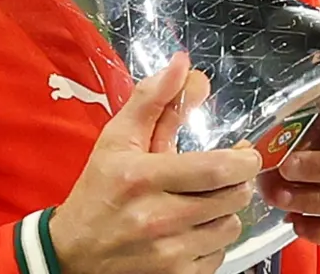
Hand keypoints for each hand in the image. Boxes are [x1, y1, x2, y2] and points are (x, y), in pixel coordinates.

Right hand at [50, 53, 263, 273]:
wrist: (73, 253)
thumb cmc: (99, 190)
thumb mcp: (117, 139)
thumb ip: (153, 99)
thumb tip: (184, 64)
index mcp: (142, 177)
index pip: (216, 170)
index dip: (244, 160)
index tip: (246, 153)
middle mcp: (157, 218)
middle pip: (232, 197)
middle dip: (237, 182)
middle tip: (226, 174)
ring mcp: (168, 253)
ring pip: (230, 227)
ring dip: (225, 211)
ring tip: (204, 202)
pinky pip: (219, 255)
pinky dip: (213, 240)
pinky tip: (193, 229)